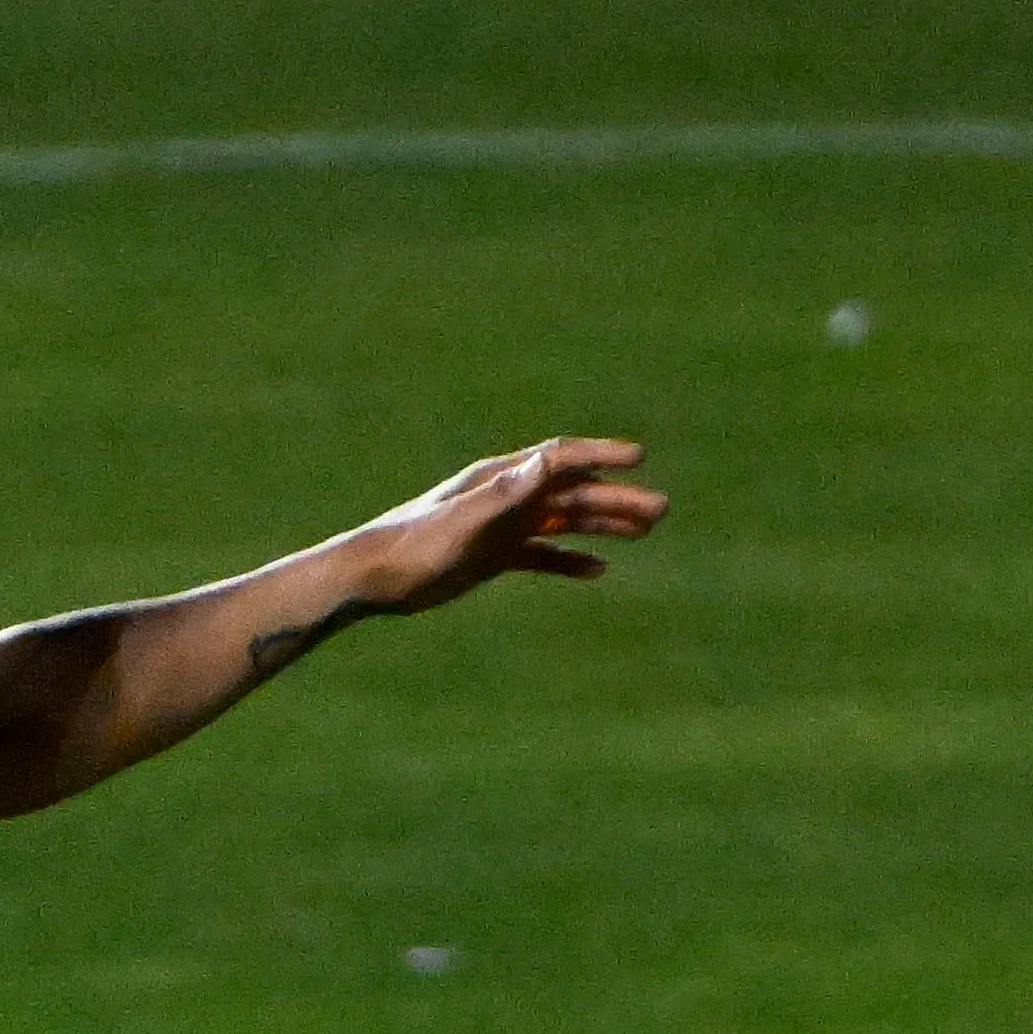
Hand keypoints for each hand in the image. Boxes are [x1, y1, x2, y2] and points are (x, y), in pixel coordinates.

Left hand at [353, 436, 668, 613]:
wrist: (372, 579)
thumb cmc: (413, 545)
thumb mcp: (464, 519)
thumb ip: (505, 492)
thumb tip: (546, 461)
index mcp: (499, 479)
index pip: (559, 458)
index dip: (599, 455)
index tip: (637, 457)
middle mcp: (505, 497)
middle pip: (571, 492)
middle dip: (616, 498)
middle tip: (660, 510)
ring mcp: (500, 527)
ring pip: (562, 521)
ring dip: (603, 524)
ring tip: (644, 530)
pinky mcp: (492, 556)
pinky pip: (540, 555)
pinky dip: (568, 560)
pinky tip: (597, 569)